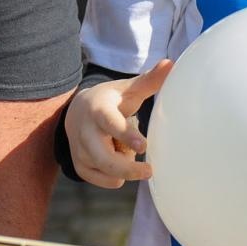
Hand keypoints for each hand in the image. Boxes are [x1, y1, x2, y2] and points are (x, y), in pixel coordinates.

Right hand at [65, 60, 171, 187]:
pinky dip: (117, 176)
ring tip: (125, 149)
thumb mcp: (127, 89)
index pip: (110, 123)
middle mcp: (84, 132)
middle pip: (104, 159)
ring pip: (108, 172)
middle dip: (127, 169)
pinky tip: (117, 159)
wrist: (76, 111)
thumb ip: (149, 80)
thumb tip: (170, 63)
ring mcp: (79, 151)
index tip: (143, 146)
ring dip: (124, 167)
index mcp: (98, 109)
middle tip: (150, 170)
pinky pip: (106, 182)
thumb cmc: (111, 100)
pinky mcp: (80, 167)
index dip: (126, 135)